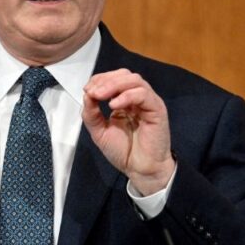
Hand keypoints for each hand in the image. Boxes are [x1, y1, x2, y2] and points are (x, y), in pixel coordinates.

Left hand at [82, 69, 175, 194]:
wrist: (141, 170)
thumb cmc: (124, 152)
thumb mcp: (100, 132)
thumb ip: (92, 114)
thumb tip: (87, 94)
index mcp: (125, 101)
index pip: (114, 79)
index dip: (100, 80)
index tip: (87, 90)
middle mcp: (138, 98)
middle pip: (124, 75)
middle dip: (105, 80)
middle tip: (93, 92)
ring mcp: (148, 102)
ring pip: (134, 80)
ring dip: (114, 85)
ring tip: (100, 96)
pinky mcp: (157, 109)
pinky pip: (143, 94)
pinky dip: (127, 96)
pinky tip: (114, 105)